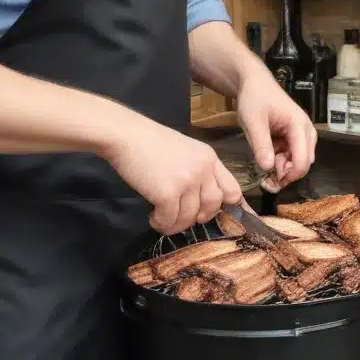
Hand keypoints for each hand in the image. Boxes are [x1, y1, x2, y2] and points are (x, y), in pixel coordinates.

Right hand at [104, 115, 241, 233]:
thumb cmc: (150, 142)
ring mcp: (187, 181)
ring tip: (162, 218)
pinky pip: (169, 219)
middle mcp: (203, 169)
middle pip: (213, 206)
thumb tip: (200, 200)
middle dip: (198, 217)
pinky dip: (161, 223)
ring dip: (175, 224)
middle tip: (183, 217)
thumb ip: (198, 170)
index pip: (232, 190)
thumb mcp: (186, 151)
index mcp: (210, 158)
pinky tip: (153, 216)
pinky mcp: (167, 193)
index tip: (209, 212)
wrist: (126, 135)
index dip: (225, 206)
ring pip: (189, 217)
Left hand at [235, 70, 316, 190]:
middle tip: (265, 177)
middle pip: (304, 163)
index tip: (269, 181)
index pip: (303, 160)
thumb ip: (261, 144)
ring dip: (283, 168)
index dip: (288, 175)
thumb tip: (268, 168)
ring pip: (298, 161)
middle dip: (286, 174)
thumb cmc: (254, 98)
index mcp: (299, 125)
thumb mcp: (252, 121)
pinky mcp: (294, 136)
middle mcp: (305, 131)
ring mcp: (301, 133)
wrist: (253, 83)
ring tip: (264, 163)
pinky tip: (267, 156)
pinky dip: (280, 161)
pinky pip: (292, 155)